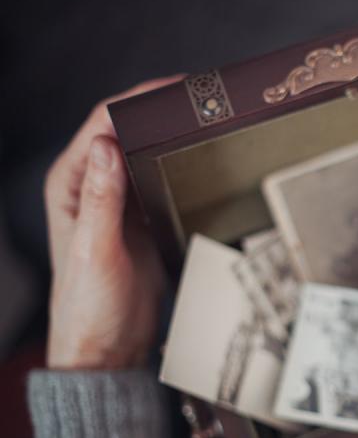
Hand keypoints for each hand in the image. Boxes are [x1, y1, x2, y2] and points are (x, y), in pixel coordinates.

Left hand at [44, 76, 183, 368]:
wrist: (110, 349)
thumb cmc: (89, 308)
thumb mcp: (96, 252)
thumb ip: (100, 198)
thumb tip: (105, 143)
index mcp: (70, 186)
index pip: (101, 126)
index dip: (137, 99)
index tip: (173, 88)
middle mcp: (93, 187)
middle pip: (127, 131)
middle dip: (160, 109)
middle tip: (201, 97)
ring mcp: (121, 202)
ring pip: (148, 152)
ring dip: (172, 134)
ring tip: (207, 119)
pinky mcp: (144, 218)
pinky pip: (163, 178)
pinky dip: (180, 163)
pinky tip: (203, 157)